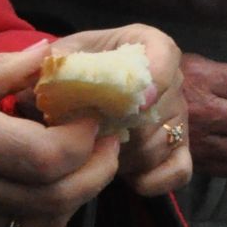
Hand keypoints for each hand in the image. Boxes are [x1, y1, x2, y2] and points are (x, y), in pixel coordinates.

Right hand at [0, 43, 120, 226]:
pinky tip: (59, 191)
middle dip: (98, 168)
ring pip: (48, 220)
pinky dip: (54, 216)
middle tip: (110, 142)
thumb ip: (4, 70)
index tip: (94, 117)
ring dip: (82, 193)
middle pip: (58, 194)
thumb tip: (50, 53)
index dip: (83, 139)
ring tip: (91, 164)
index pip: (48, 155)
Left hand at [46, 24, 190, 196]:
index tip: (136, 104)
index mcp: (144, 45)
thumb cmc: (69, 71)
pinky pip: (179, 171)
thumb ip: (54, 62)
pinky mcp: (177, 149)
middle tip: (82, 135)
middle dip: (118, 129)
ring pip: (157, 146)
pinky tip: (127, 179)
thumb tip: (47, 73)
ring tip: (91, 152)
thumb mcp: (58, 59)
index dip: (156, 78)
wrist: (76, 93)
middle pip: (157, 112)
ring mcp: (177, 117)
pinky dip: (154, 180)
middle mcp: (170, 80)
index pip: (165, 54)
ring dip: (122, 156)